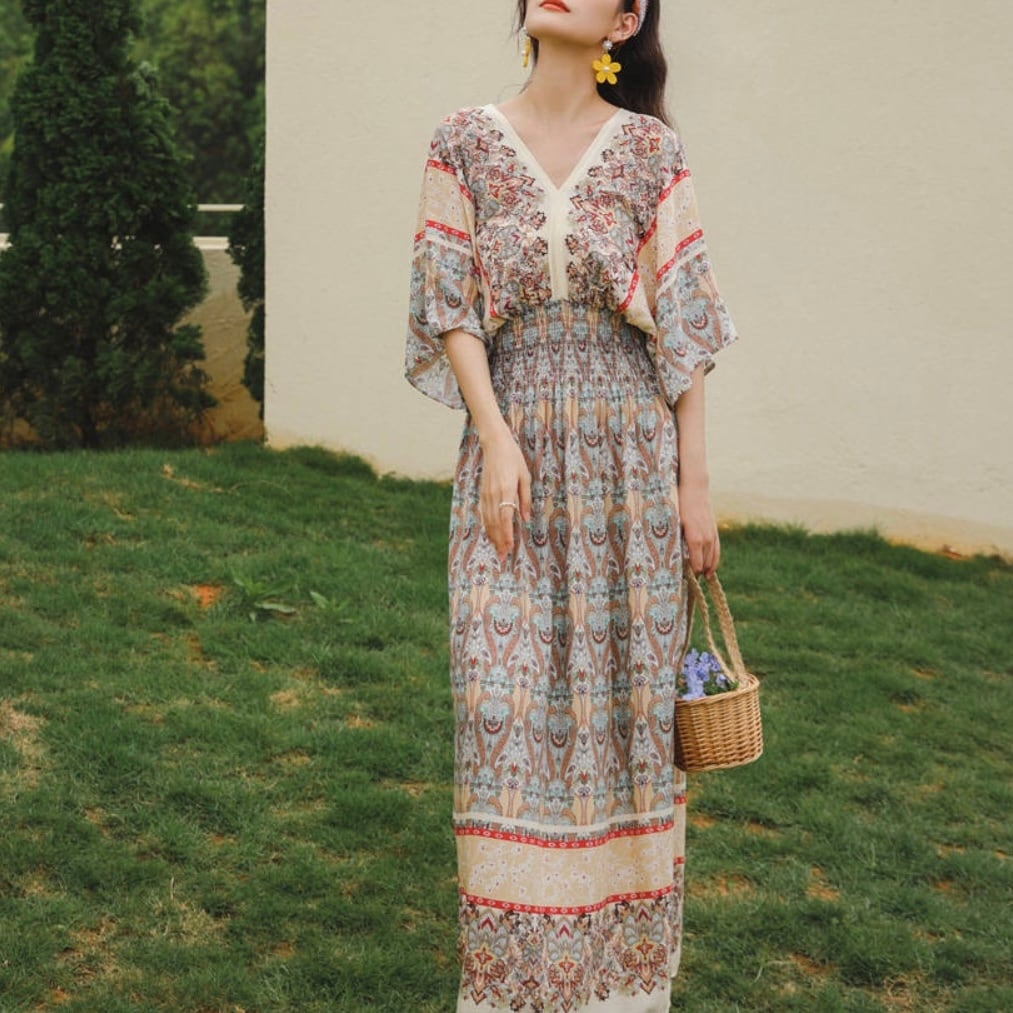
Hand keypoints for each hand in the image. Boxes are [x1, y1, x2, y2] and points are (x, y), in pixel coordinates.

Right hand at [479, 427, 531, 562]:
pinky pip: (484, 514)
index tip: (510, 547)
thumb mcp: (525, 477)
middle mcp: (494, 494)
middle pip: (495, 523)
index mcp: (507, 490)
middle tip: (503, 557)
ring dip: (492, 537)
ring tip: (497, 550)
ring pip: (488, 520)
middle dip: (499, 541)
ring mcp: (486, 494)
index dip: (507, 534)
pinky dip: (487, 526)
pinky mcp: (482, 493)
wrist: (495, 445)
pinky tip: (490, 535)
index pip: (506, 517)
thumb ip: (526, 499)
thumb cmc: (513, 459)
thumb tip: (526, 519)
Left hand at [678, 482, 719, 577]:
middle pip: (705, 562)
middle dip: (699, 572)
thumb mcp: (674, 523)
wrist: (695, 490)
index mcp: (694, 538)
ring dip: (709, 568)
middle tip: (693, 582)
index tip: (688, 580)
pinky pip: (717, 549)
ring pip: (713, 557)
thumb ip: (676, 539)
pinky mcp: (714, 530)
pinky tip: (712, 567)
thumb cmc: (680, 506)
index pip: (696, 562)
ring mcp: (712, 534)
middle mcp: (706, 538)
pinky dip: (715, 560)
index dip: (692, 573)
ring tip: (704, 578)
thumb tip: (674, 555)